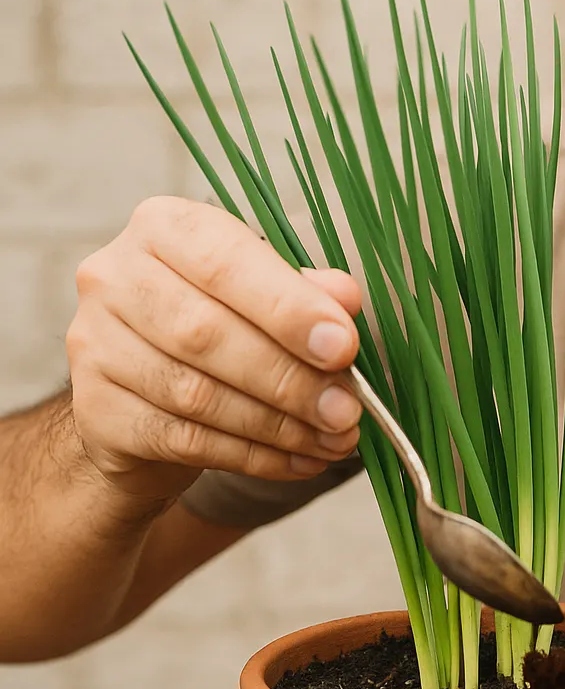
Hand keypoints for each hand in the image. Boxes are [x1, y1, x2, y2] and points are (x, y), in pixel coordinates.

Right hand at [66, 196, 364, 500]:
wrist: (146, 392)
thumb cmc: (220, 325)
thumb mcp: (266, 295)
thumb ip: (305, 292)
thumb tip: (344, 297)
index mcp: (163, 228)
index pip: (226, 262)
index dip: (289, 308)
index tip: (344, 347)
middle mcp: (115, 277)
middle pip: (207, 334)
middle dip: (291, 378)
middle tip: (347, 410)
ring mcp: (93, 344)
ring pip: (196, 394)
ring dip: (278, 425)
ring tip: (334, 439)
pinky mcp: (95, 410)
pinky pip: (183, 440)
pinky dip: (252, 456)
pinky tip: (299, 460)